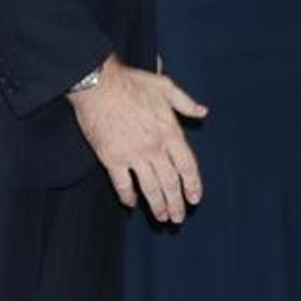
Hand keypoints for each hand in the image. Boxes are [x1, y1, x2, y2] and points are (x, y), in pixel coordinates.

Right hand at [69, 56, 205, 223]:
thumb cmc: (131, 82)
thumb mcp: (165, 86)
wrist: (97, 84)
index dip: (193, 185)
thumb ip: (185, 102)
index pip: (187, 166)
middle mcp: (154, 148)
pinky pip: (122, 184)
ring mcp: (133, 155)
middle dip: (176, 203)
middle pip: (170, 182)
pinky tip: (131, 204)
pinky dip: (127, 196)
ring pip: (149, 188)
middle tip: (178, 218)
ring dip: (157, 206)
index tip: (195, 198)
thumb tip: (203, 112)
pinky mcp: (111, 159)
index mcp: (170, 132)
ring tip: (162, 218)